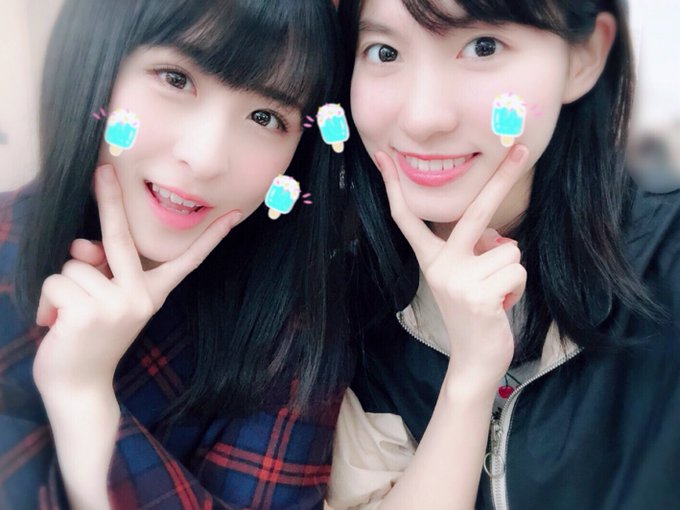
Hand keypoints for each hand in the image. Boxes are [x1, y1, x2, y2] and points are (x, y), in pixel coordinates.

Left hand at [33, 165, 240, 397]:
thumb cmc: (89, 339)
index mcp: (151, 293)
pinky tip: (54, 325)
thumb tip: (81, 245)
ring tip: (67, 316)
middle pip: (121, 237)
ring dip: (62, 287)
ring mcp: (118, 303)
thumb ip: (99, 270)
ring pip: (74, 264)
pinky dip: (47, 302)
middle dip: (110, 199)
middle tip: (101, 169)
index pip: (188, 261)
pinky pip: (56, 281)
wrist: (79, 387)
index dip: (211, 237)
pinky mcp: (90, 311)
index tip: (234, 214)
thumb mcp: (101, 301)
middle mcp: (141, 296)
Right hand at [375, 146, 529, 391]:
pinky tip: (500, 307)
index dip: (394, 187)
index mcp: (432, 258)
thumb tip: (498, 239)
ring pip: (510, 251)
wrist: (474, 359)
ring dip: (510, 273)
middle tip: (523, 146)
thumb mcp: (466, 278)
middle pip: (475, 211)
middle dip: (501, 176)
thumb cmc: (475, 313)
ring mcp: (457, 280)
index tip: (383, 158)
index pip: (408, 219)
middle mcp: (440, 265)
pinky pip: (516, 272)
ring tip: (495, 295)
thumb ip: (476, 251)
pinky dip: (517, 289)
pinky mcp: (478, 296)